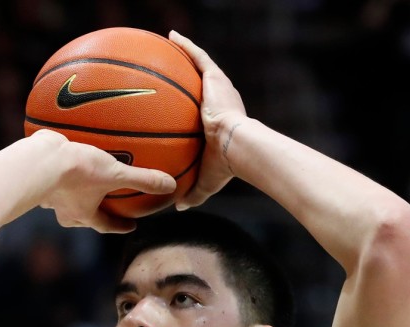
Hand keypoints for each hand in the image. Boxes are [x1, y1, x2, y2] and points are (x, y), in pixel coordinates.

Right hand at [33, 131, 176, 232]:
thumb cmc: (76, 172)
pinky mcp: (39, 175)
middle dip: (93, 212)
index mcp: (83, 214)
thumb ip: (142, 179)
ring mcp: (48, 194)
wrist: (38, 160)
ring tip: (82, 181)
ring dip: (74, 193)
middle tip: (103, 205)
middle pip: (82, 217)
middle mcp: (64, 209)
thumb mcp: (115, 173)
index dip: (120, 226)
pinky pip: (52, 177)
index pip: (106, 226)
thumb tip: (170, 186)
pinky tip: (64, 159)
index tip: (131, 226)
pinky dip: (59, 172)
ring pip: (64, 199)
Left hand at [169, 31, 248, 209]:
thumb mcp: (206, 181)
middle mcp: (221, 101)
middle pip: (204, 85)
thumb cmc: (226, 165)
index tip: (185, 106)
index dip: (197, 107)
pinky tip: (172, 36)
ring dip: (187, 54)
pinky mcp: (217, 78)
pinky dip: (186, 46)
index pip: (207, 112)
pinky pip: (198, 56)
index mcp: (220, 122)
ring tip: (171, 44)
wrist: (238, 146)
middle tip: (176, 72)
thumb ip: (193, 192)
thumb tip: (179, 207)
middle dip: (191, 78)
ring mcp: (219, 88)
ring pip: (201, 66)